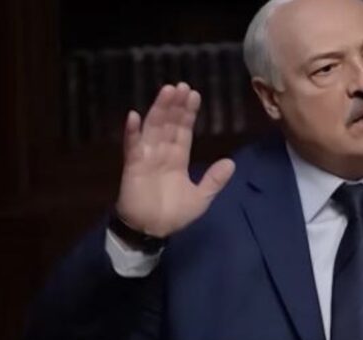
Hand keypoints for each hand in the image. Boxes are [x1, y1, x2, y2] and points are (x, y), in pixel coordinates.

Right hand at [115, 83, 235, 237]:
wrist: (152, 231)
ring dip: (159, 110)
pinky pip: (132, 146)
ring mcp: (146, 157)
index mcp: (177, 159)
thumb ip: (214, 180)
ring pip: (153, 128)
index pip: (183, 131)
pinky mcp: (133, 166)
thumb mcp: (201, 197)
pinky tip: (134, 115)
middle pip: (169, 124)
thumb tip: (231, 162)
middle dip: (176, 106)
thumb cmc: (173, 214)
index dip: (188, 114)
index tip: (194, 95)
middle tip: (182, 85)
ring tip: (167, 91)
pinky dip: (132, 132)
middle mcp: (162, 153)